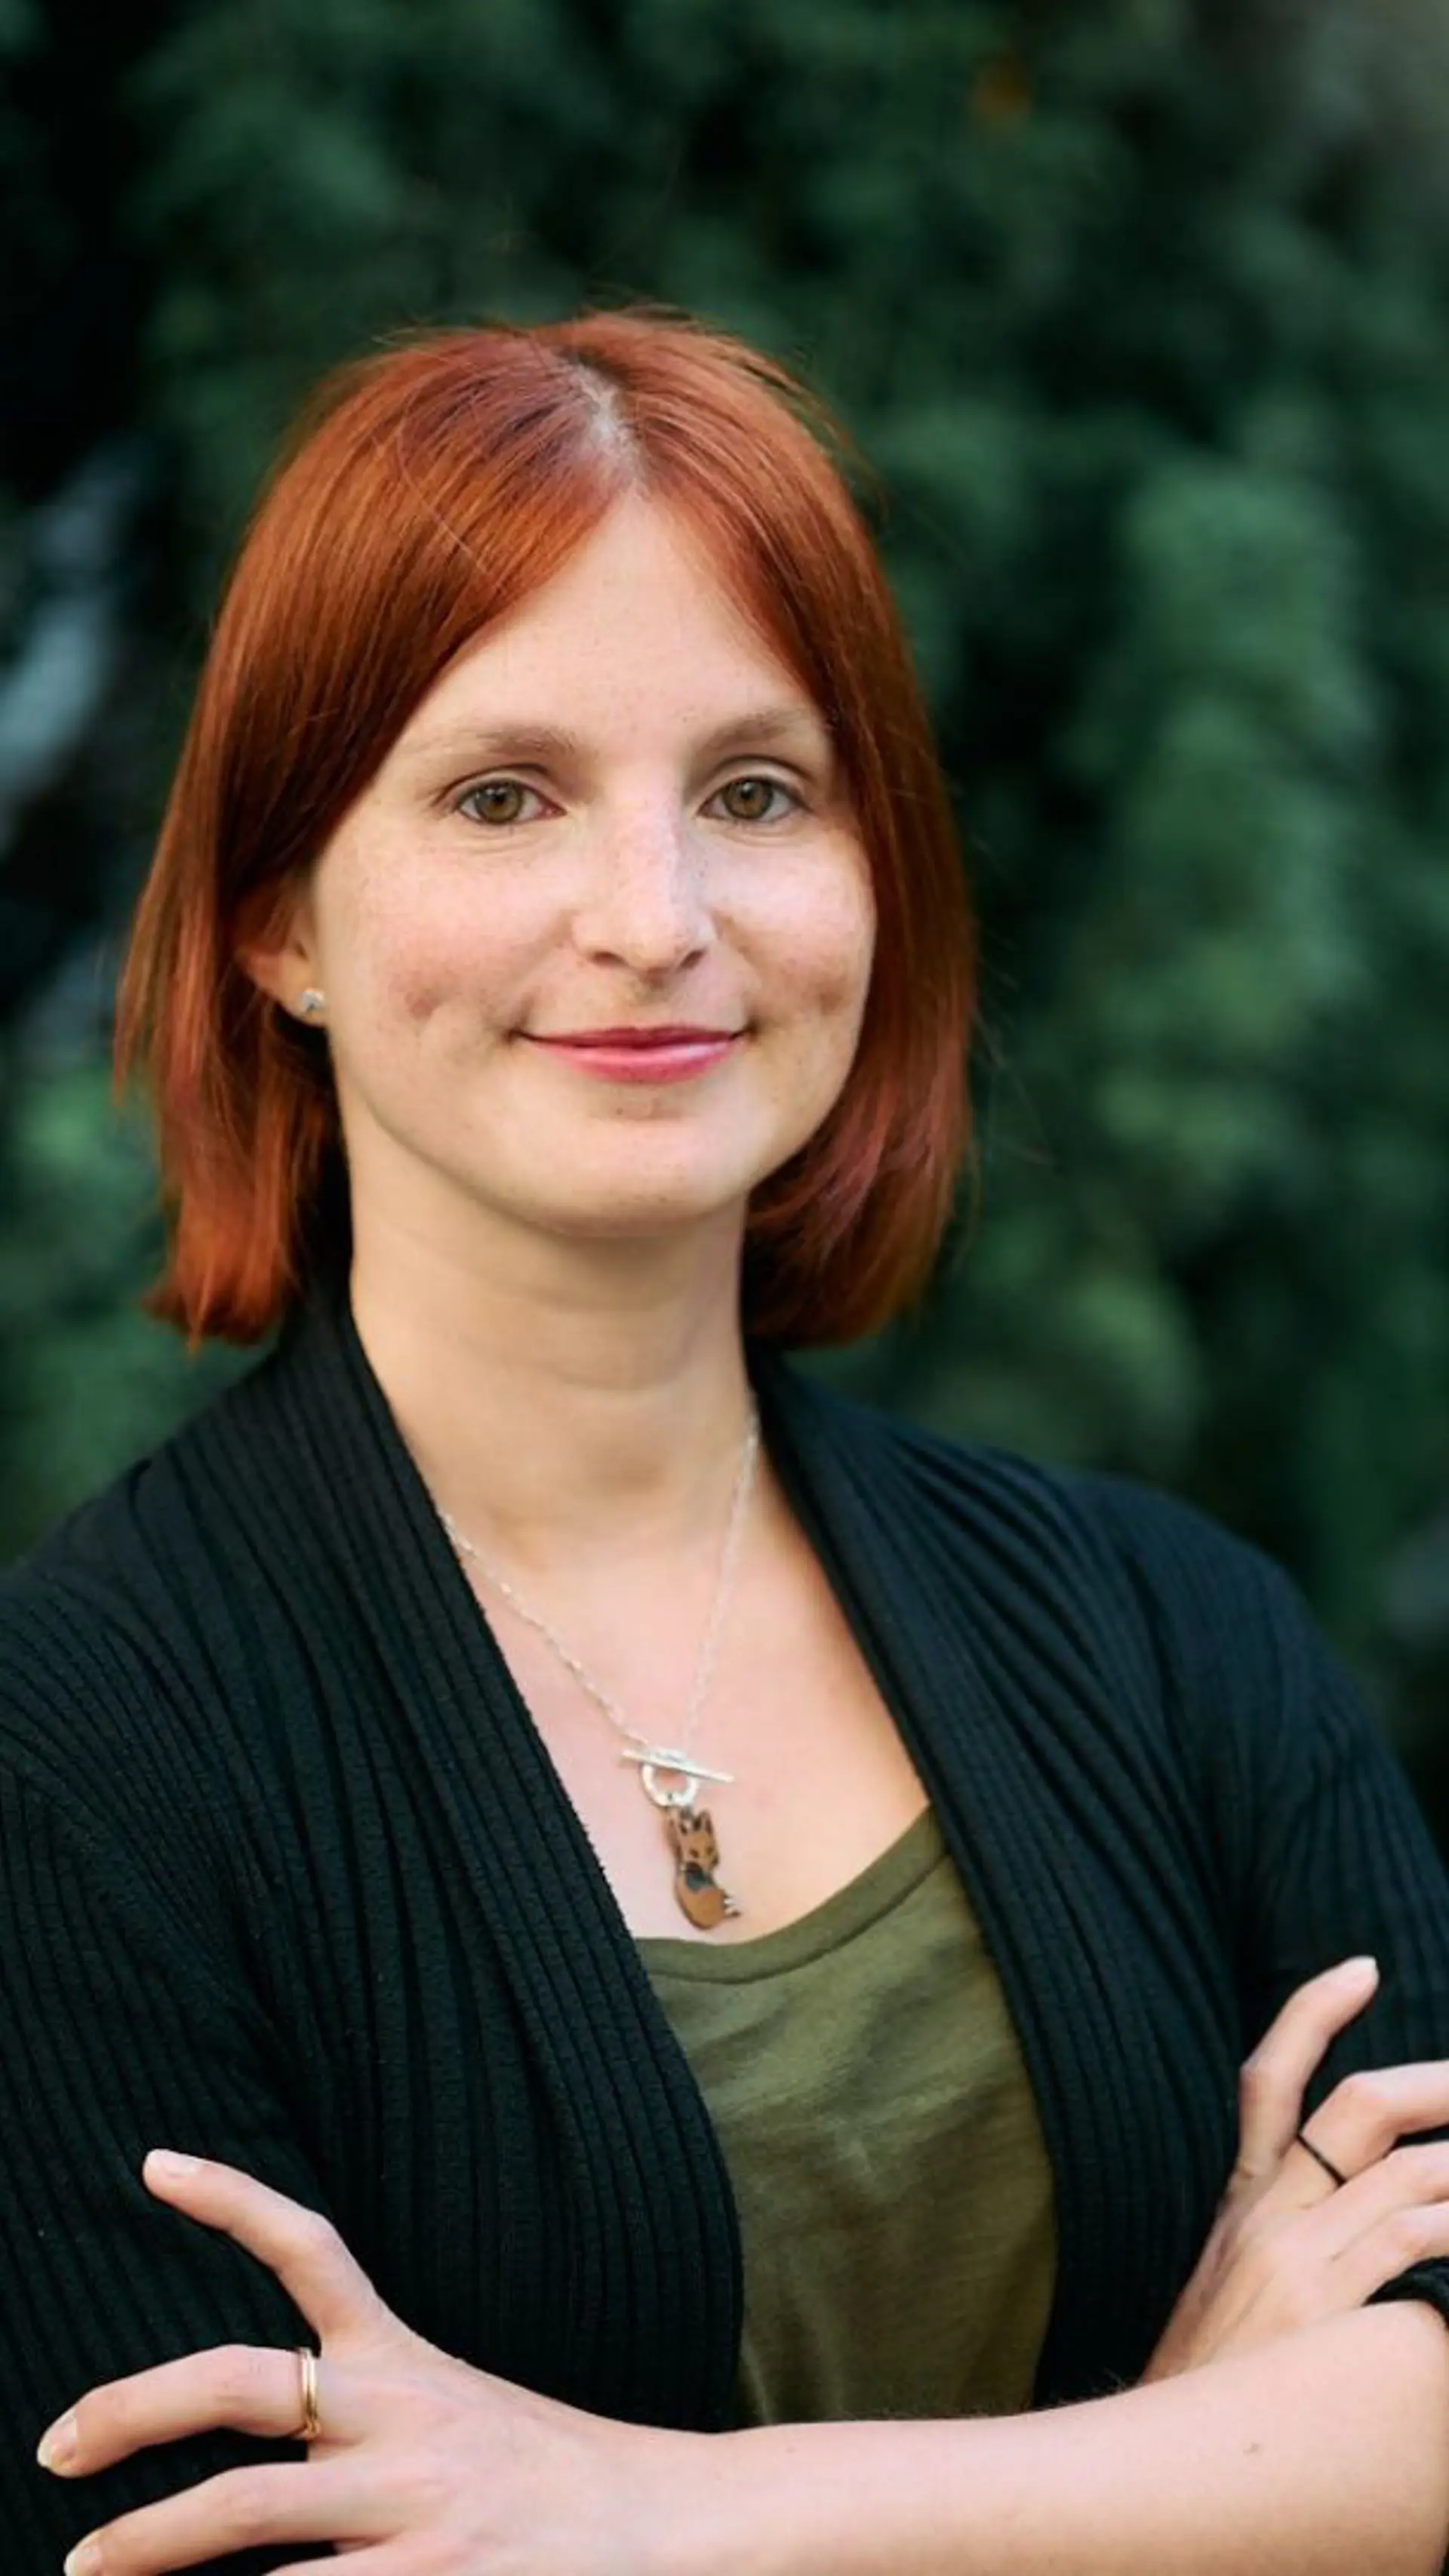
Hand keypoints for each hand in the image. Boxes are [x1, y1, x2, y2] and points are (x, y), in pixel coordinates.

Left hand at [36, 2149, 687, 2573]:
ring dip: (145, 2546)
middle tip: (56, 2449)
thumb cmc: (549, 2475)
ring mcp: (407, 2508)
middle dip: (129, 2414)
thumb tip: (264, 2439)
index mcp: (404, 2362)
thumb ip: (366, 2414)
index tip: (154, 2163)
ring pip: (242, 2513)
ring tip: (84, 2569)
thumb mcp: (458, 2411)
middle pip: (236, 2389)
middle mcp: (397, 2419)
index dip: (231, 2198)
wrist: (664, 2528)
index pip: (312, 2250)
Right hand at [1143, 1955, 1448, 2381]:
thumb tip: (1372, 2210)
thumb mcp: (1236, 2293)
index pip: (1269, 2078)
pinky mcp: (1317, 2304)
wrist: (1158, 2465)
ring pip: (1403, 2171)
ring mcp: (1290, 2255)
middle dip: (1437, 2084)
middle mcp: (1264, 2213)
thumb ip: (1288, 2241)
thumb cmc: (1213, 2387)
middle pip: (1355, 2107)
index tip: (1362, 1967)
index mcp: (1243, 2202)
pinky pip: (1407, 2238)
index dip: (1313, 2013)